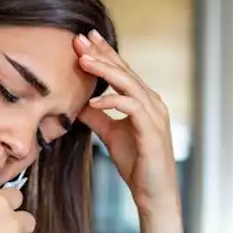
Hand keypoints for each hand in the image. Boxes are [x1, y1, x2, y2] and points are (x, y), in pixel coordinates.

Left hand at [75, 30, 179, 214]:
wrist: (154, 193)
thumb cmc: (137, 163)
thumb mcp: (111, 134)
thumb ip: (98, 117)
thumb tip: (78, 102)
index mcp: (144, 101)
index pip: (122, 71)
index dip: (104, 54)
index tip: (83, 40)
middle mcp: (152, 103)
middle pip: (125, 71)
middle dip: (102, 53)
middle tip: (80, 39)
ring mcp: (155, 115)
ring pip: (129, 84)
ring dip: (105, 71)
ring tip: (83, 60)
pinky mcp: (152, 132)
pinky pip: (132, 108)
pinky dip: (113, 101)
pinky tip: (94, 101)